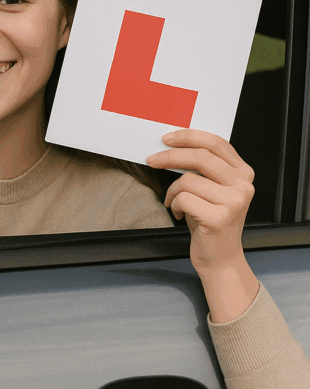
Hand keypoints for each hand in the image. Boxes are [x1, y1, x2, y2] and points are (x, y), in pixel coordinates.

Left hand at [147, 129, 259, 321]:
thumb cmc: (209, 219)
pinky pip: (183, 199)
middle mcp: (243, 185)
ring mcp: (234, 202)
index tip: (166, 138)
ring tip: (174, 202)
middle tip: (151, 160)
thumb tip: (171, 144)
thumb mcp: (211, 188)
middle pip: (200, 157)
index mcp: (243, 173)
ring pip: (187, 180)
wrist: (220, 257)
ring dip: (172, 191)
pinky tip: (180, 215)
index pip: (215, 143)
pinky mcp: (220, 217)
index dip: (188, 136)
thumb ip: (203, 167)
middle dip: (169, 156)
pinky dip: (174, 205)